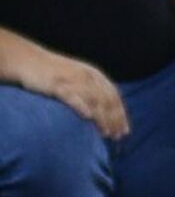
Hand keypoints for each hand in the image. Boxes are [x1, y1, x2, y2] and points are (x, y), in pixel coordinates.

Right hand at [13, 46, 128, 137]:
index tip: (125, 131)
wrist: (28, 60)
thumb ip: (89, 91)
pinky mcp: (57, 84)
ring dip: (102, 117)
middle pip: (106, 100)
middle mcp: (87, 76)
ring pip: (93, 100)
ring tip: (106, 133)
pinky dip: (81, 105)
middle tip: (117, 136)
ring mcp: (73, 79)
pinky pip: (72, 96)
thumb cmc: (52, 73)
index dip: (121, 114)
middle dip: (114, 119)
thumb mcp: (76, 78)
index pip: (114, 97)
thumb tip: (100, 113)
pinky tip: (88, 117)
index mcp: (94, 75)